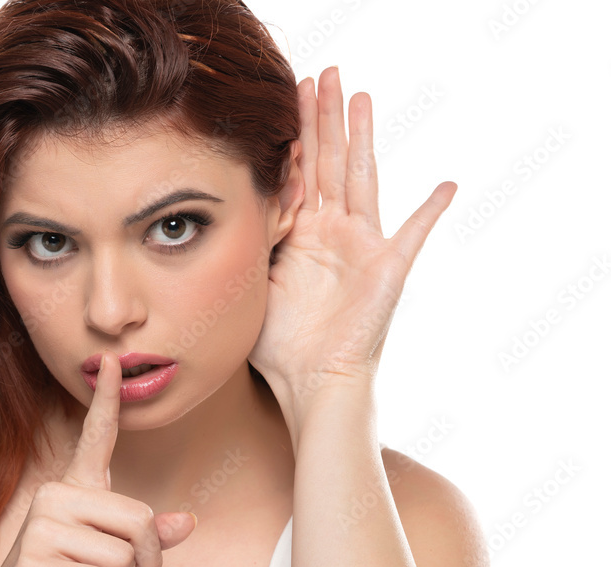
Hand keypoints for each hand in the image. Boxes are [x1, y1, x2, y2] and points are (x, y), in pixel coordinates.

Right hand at [0, 351, 196, 566]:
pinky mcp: (32, 565)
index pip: (95, 436)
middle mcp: (54, 497)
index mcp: (73, 487)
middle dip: (149, 560)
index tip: (111, 359)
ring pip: (122, 554)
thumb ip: (147, 538)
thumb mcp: (113, 559)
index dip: (107, 399)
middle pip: (138, 518)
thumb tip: (186, 522)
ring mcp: (39, 528)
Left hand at [248, 66, 456, 399]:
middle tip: (323, 73)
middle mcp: (333, 232)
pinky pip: (413, 236)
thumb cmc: (279, 344)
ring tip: (360, 97)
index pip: (299, 172)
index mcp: (303, 233)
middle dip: (324, 117)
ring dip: (361, 138)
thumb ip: (252, 243)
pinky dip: (430, 212)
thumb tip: (230, 211)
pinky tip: (447, 186)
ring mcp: (363, 246)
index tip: (285, 95)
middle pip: (329, 162)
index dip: (295, 134)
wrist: (310, 382)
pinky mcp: (387, 270)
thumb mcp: (254, 282)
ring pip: (360, 178)